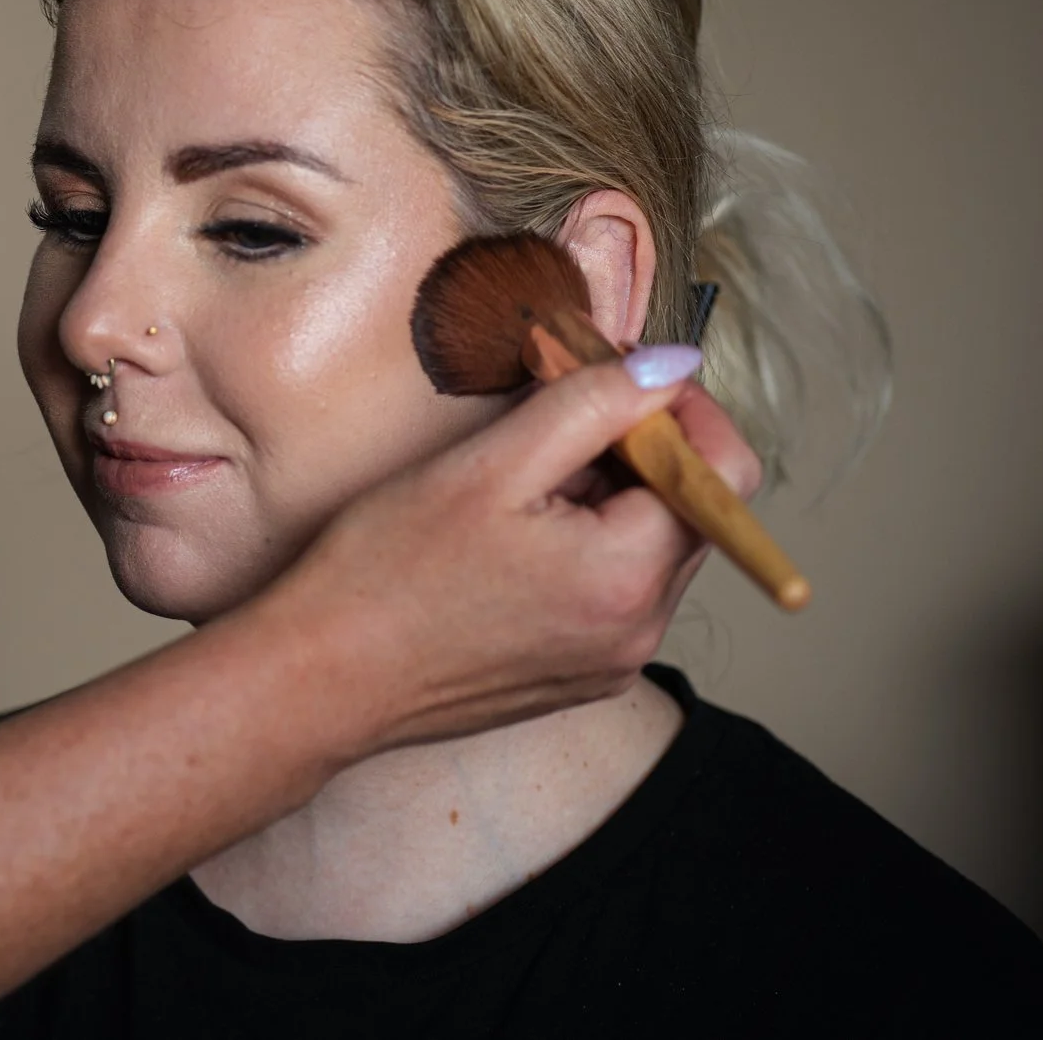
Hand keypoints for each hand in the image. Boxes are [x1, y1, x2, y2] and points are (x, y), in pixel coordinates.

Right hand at [252, 354, 763, 755]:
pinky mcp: (578, 676)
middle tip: (551, 418)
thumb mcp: (489, 463)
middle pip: (691, 512)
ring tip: (517, 485)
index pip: (723, 474)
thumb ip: (592, 404)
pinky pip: (614, 591)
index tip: (619, 375)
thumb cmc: (385, 572)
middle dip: (639, 450)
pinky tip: (508, 536)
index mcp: (628, 577)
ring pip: (650, 549)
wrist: (318, 678)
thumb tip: (672, 364)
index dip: (683, 410)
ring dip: (608, 497)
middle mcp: (639, 632)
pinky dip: (584, 545)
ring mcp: (611, 662)